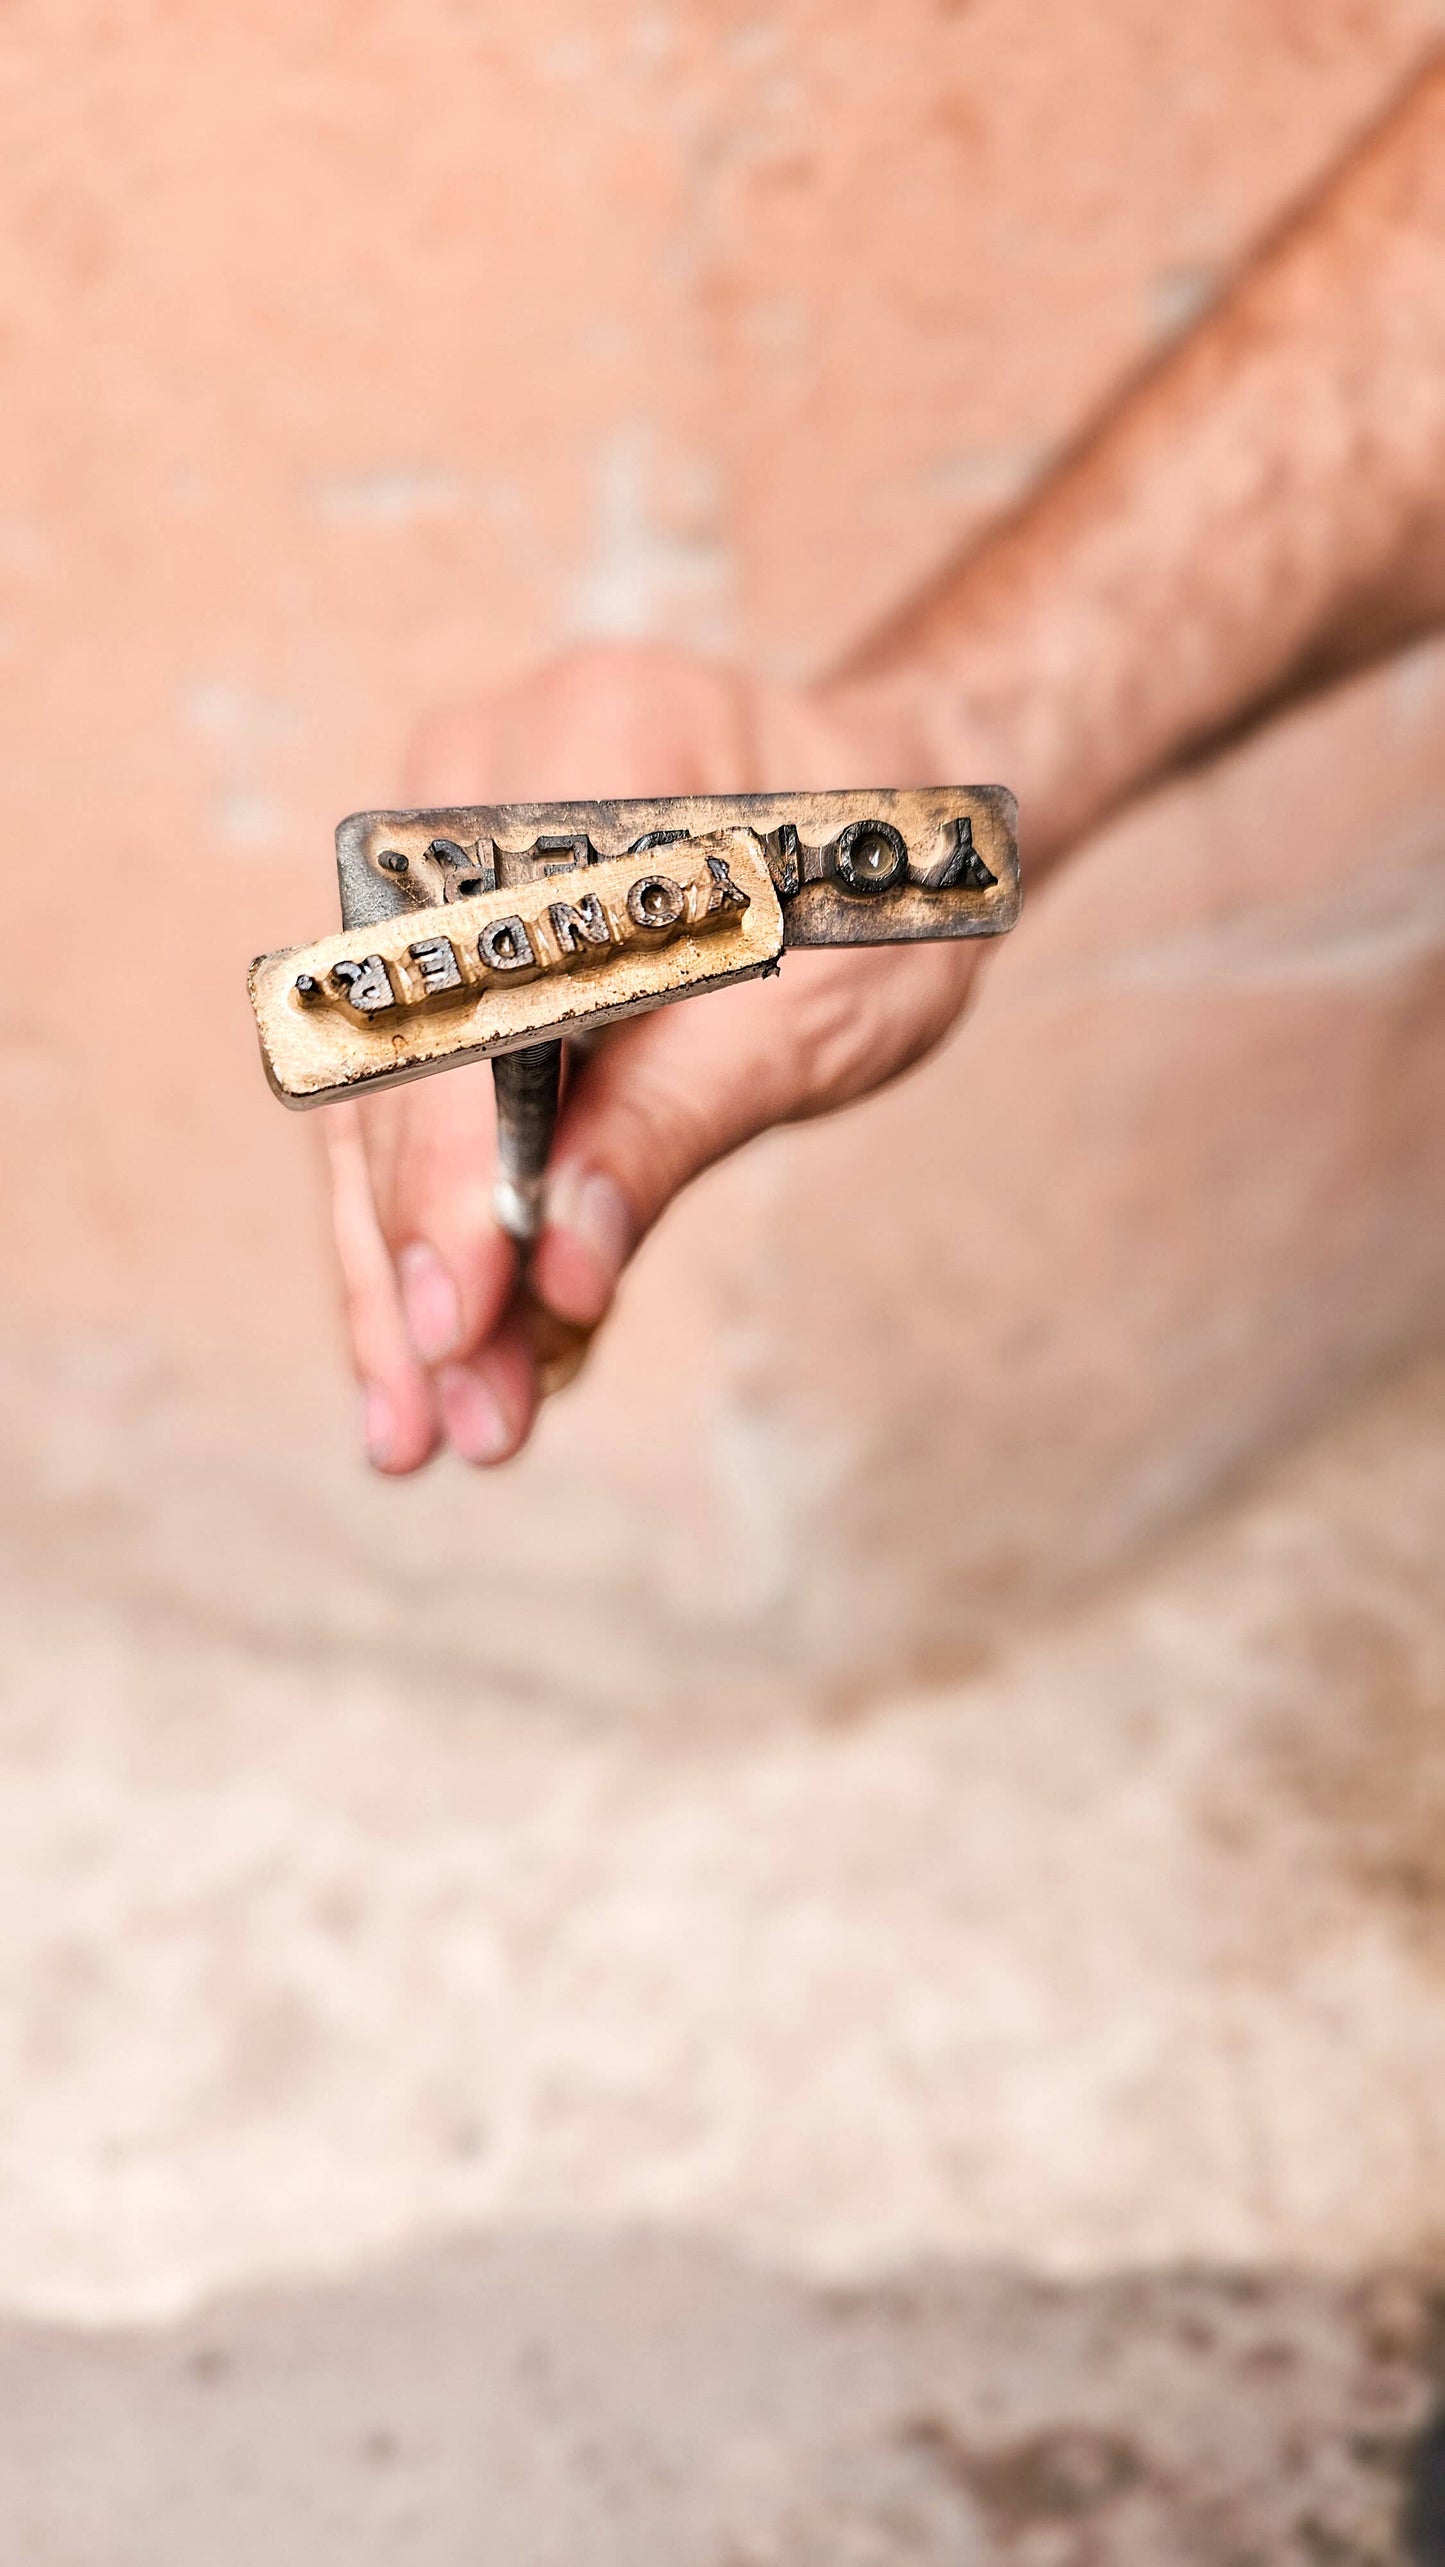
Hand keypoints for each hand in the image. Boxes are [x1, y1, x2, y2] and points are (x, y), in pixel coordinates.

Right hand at [326, 644, 990, 1472]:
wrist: (887, 814)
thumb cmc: (878, 896)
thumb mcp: (814, 1017)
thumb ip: (670, 1130)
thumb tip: (562, 1279)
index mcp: (593, 748)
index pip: (485, 995)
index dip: (459, 1175)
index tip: (458, 1322)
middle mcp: (476, 782)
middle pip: (411, 1057)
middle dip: (431, 1258)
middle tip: (451, 1427)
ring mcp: (436, 851)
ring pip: (383, 1094)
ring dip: (406, 1269)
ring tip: (426, 1432)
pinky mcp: (429, 928)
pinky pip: (405, 1093)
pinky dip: (424, 1221)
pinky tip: (421, 1354)